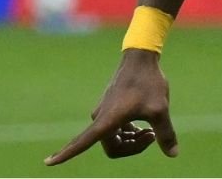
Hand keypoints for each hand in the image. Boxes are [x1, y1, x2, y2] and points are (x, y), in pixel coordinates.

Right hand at [44, 49, 177, 165]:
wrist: (141, 59)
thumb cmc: (148, 83)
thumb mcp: (160, 109)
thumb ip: (164, 133)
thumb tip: (173, 154)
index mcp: (107, 120)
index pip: (82, 142)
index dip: (66, 154)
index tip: (47, 162)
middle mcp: (100, 118)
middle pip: (113, 148)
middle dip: (133, 148)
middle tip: (152, 136)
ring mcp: (103, 113)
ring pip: (115, 140)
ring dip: (133, 140)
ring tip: (151, 132)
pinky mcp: (109, 109)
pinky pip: (116, 130)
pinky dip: (130, 132)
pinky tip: (145, 127)